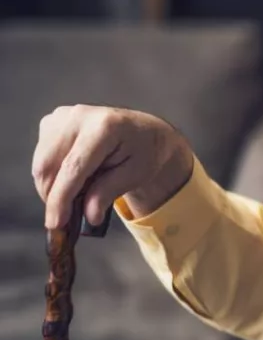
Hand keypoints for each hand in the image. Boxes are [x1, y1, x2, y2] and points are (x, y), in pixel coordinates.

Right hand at [32, 105, 193, 229]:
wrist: (144, 131)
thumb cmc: (144, 153)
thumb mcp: (136, 175)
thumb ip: (109, 193)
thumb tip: (89, 216)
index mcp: (105, 126)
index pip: (73, 167)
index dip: (61, 198)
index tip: (55, 223)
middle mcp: (79, 116)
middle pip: (49, 165)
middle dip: (54, 196)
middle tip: (68, 217)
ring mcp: (62, 116)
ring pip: (41, 164)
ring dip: (52, 187)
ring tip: (79, 194)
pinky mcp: (52, 121)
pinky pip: (42, 157)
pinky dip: (52, 175)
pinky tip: (74, 178)